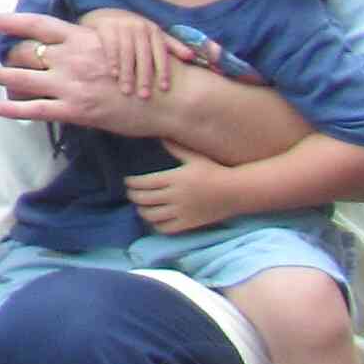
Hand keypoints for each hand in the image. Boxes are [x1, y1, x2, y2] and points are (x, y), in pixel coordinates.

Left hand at [0, 9, 194, 129]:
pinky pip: (34, 109)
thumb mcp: (117, 44)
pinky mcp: (76, 111)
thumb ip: (89, 42)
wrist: (168, 98)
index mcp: (83, 38)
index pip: (39, 24)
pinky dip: (11, 109)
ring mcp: (72, 85)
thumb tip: (71, 39)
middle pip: (26, 51)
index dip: (12, 21)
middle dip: (8, 53)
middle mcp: (72, 59)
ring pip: (22, 78)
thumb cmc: (146, 70)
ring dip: (0, 75)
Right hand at [74, 8, 187, 100]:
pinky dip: (113, 61)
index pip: (161, 53)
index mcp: (154, 30)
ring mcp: (122, 26)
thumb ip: (172, 45)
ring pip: (127, 53)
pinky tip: (114, 75)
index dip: (163, 71)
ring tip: (127, 91)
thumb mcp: (154, 34)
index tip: (164, 89)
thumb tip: (192, 56)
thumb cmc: (136, 30)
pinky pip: (111, 47)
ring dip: (127, 73)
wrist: (108, 14)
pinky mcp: (107, 27)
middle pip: (144, 56)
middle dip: (144, 77)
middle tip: (144, 96)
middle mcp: (140, 27)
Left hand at [123, 158, 239, 233]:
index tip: (127, 181)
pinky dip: (156, 225)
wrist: (236, 192)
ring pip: (152, 216)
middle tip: (131, 193)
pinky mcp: (189, 224)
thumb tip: (161, 135)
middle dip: (133, 196)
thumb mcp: (195, 157)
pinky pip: (166, 228)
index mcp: (175, 179)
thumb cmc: (215, 171)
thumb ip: (176, 147)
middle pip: (144, 199)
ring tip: (140, 206)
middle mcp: (176, 197)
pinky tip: (155, 219)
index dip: (132, 183)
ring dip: (142, 211)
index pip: (144, 183)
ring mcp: (182, 212)